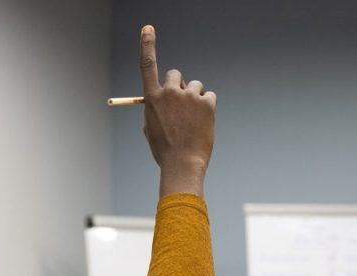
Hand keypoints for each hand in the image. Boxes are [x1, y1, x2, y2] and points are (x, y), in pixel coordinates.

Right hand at [139, 26, 215, 196]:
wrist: (182, 164)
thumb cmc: (165, 150)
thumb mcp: (152, 129)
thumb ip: (156, 110)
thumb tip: (164, 101)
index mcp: (152, 98)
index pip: (147, 64)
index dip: (147, 44)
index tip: (148, 28)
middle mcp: (169, 92)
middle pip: (176, 75)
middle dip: (180, 86)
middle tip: (183, 105)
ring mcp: (189, 97)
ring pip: (196, 87)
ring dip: (196, 99)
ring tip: (193, 122)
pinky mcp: (206, 103)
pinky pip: (209, 96)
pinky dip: (208, 107)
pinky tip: (204, 123)